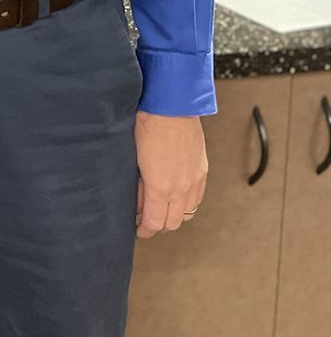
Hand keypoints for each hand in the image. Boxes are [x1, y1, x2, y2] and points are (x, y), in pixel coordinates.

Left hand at [134, 112, 207, 237]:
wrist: (171, 106)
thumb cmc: (147, 126)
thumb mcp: (134, 159)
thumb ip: (138, 185)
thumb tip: (137, 203)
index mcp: (160, 187)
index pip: (155, 223)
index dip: (145, 231)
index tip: (138, 231)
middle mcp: (181, 188)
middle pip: (172, 223)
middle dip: (158, 226)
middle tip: (146, 221)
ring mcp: (194, 180)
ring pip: (187, 213)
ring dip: (174, 215)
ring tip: (160, 209)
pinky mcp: (202, 170)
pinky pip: (197, 198)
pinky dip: (187, 203)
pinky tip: (176, 197)